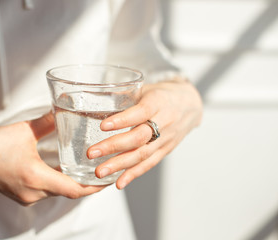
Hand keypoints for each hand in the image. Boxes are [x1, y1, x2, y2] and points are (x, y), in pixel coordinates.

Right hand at [0, 112, 104, 204]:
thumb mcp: (24, 130)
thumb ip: (48, 121)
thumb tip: (66, 108)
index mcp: (35, 177)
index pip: (74, 189)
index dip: (95, 186)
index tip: (110, 179)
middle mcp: (33, 192)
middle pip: (70, 193)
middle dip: (89, 185)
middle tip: (105, 172)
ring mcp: (27, 196)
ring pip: (59, 193)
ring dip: (75, 185)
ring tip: (90, 171)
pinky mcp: (22, 195)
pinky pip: (48, 192)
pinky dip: (61, 184)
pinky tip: (67, 173)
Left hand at [87, 78, 202, 188]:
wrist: (190, 104)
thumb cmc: (163, 95)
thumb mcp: (147, 89)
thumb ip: (126, 96)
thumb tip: (95, 99)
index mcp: (158, 102)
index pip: (141, 112)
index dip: (122, 120)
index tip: (103, 126)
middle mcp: (164, 122)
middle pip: (139, 137)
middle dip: (114, 146)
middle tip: (92, 153)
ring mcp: (166, 139)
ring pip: (142, 154)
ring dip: (119, 165)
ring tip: (100, 172)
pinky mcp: (165, 150)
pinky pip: (149, 164)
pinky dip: (133, 174)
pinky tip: (118, 183)